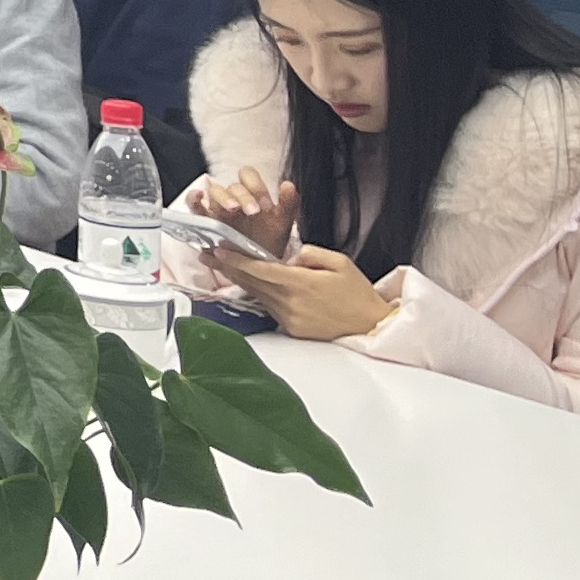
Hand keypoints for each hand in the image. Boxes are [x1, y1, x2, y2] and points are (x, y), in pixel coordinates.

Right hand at [199, 164, 300, 259]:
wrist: (257, 266)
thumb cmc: (269, 242)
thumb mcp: (283, 225)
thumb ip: (288, 204)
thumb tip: (289, 184)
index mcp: (252, 195)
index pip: (248, 176)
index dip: (256, 187)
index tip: (266, 206)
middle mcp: (234, 199)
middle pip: (233, 186)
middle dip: (244, 197)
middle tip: (254, 212)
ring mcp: (217, 209)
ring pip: (214, 192)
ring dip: (224, 198)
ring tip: (233, 209)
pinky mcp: (205, 221)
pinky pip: (194, 204)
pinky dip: (193, 198)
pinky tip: (199, 197)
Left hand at [212, 239, 395, 339]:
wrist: (372, 325)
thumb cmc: (357, 294)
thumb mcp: (339, 262)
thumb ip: (310, 253)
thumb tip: (290, 254)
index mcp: (301, 283)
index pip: (260, 268)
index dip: (236, 259)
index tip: (219, 250)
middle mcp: (291, 302)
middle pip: (252, 282)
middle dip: (228, 267)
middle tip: (207, 255)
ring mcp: (290, 318)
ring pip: (259, 295)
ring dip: (241, 280)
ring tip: (223, 266)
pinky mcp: (292, 330)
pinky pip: (270, 307)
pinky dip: (260, 294)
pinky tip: (251, 284)